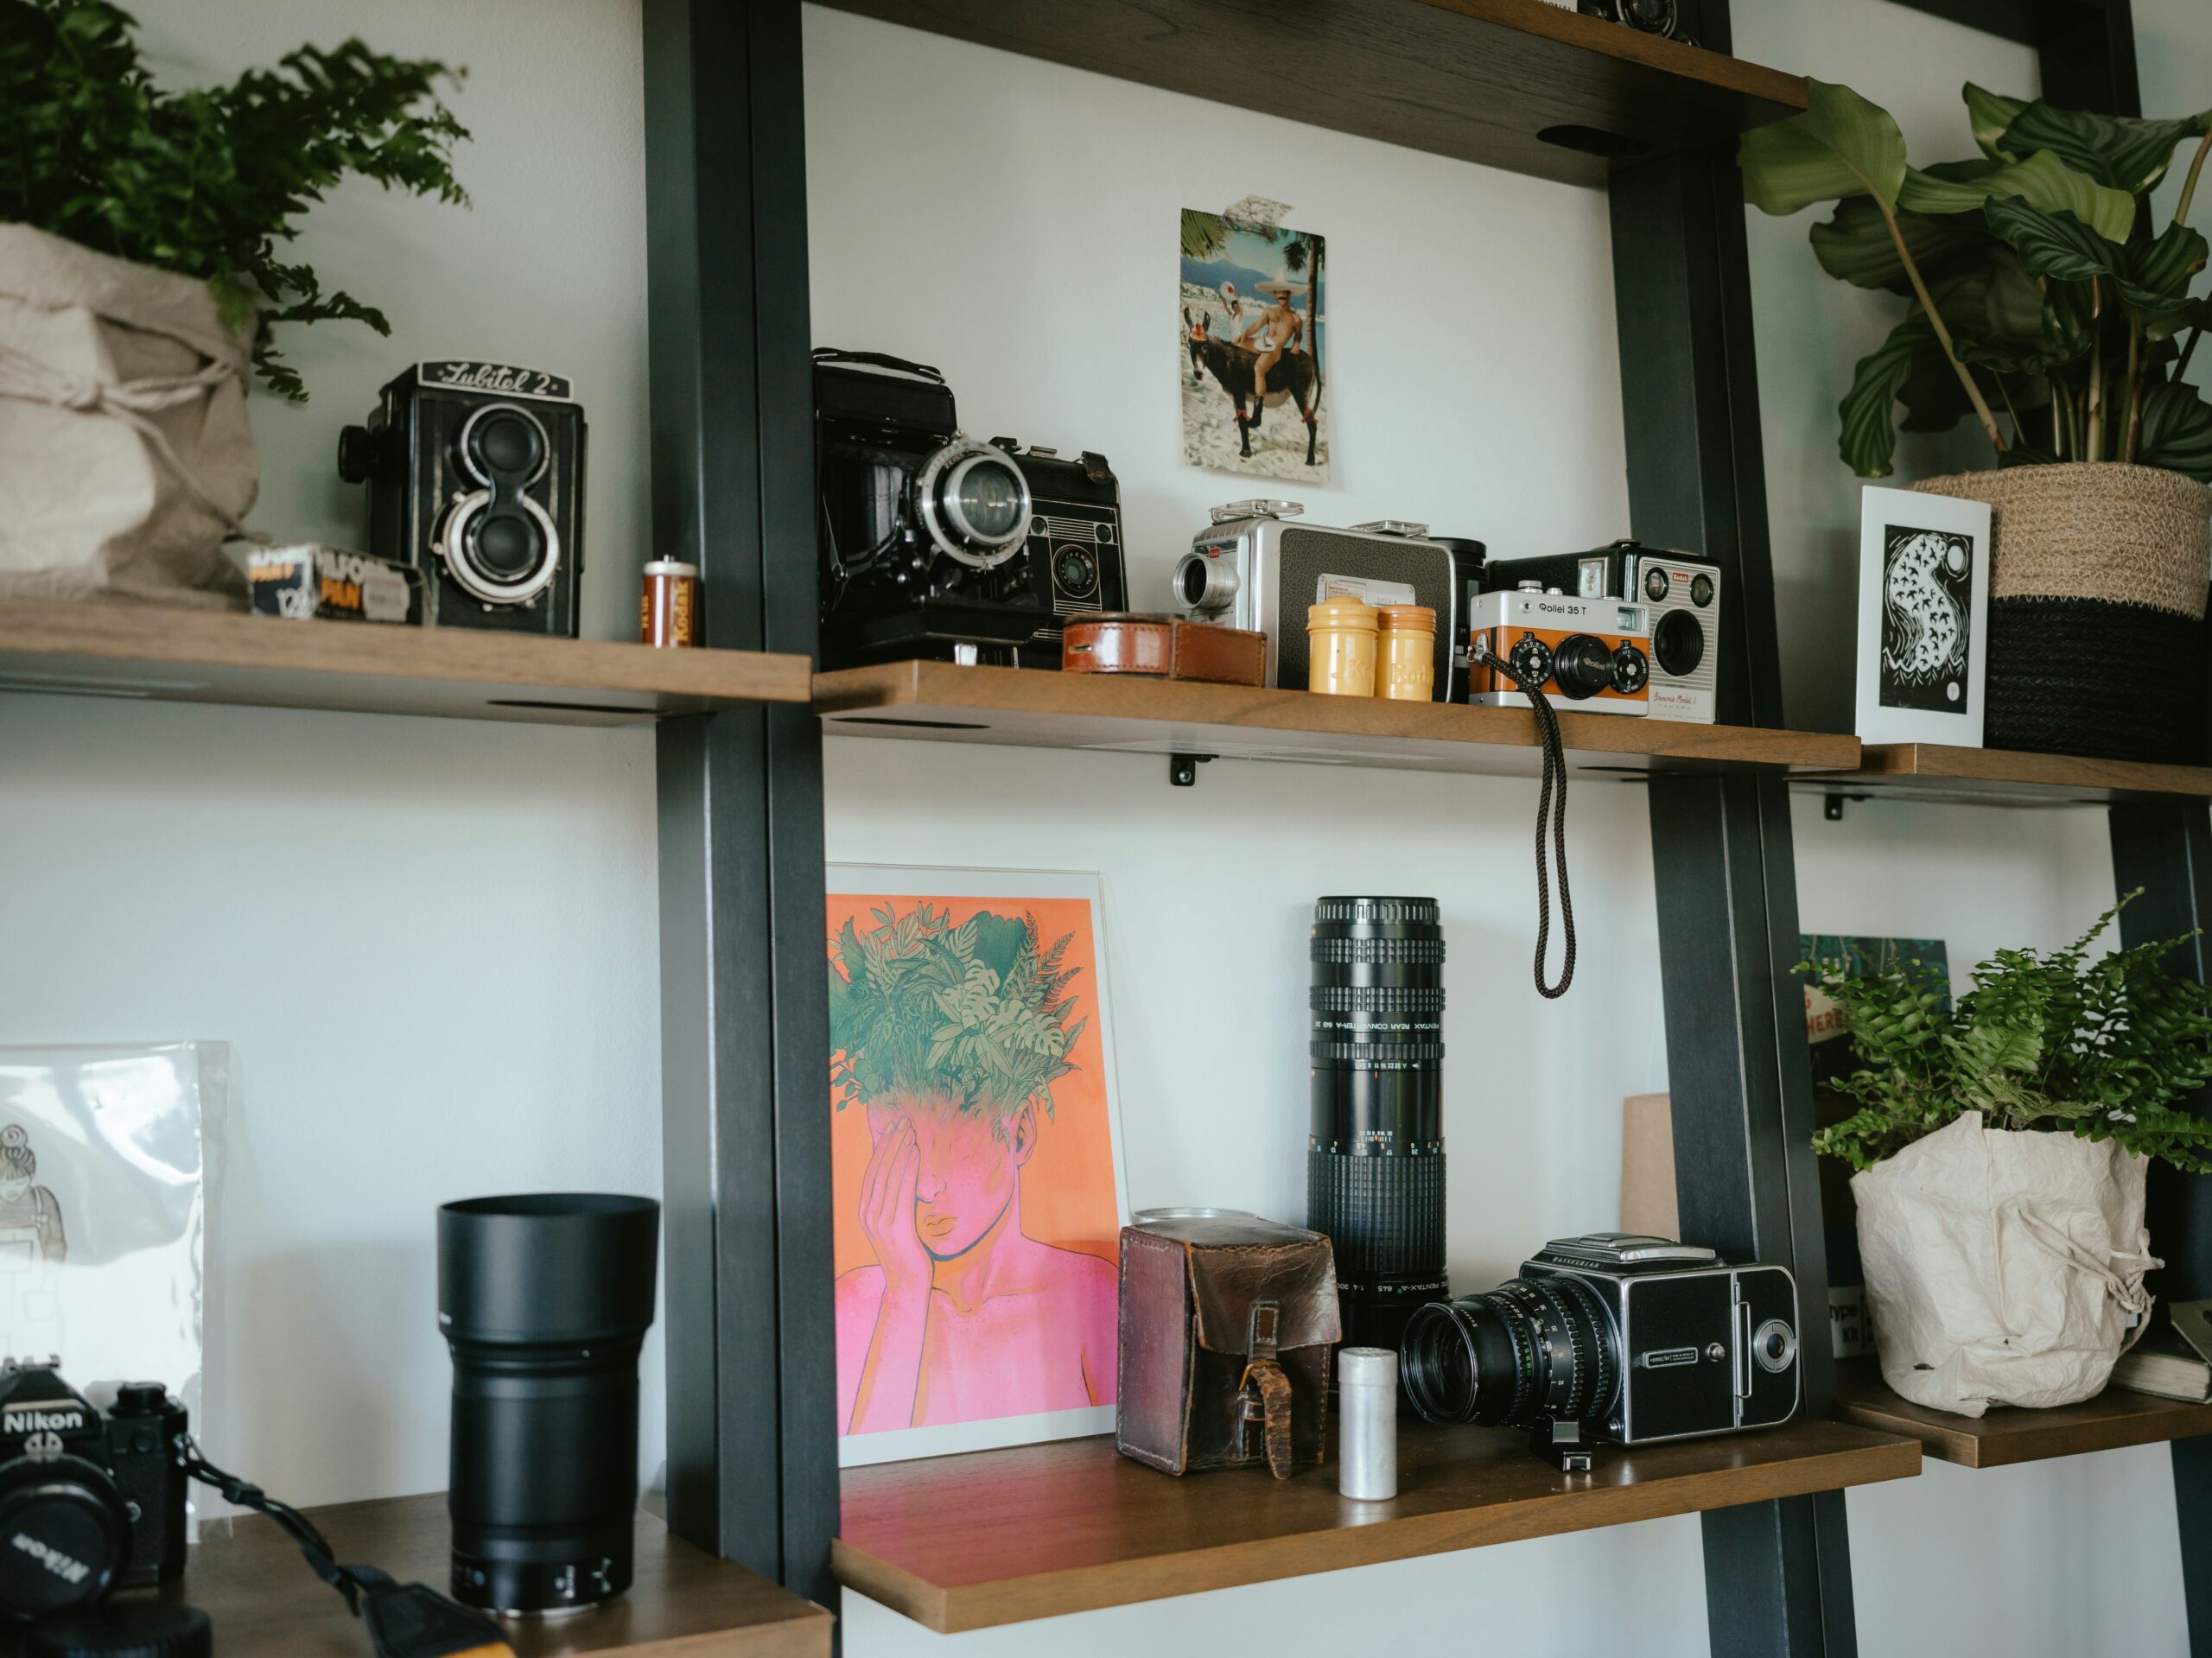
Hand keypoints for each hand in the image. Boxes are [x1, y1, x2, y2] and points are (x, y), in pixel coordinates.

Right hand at [860, 1122, 930, 1302]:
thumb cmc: (906, 1254)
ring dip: (900, 1151)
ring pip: (889, 1177)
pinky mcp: (895, 1227)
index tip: (891, 1129)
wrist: (907, 1284)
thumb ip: (895, 1203)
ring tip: (910, 1132)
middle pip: (879, 1171)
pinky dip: (908, 1169)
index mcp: (865, 1213)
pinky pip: (901, 1191)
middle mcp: (868, 1215)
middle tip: (902, 1122)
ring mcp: (880, 1222)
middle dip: (890, 1144)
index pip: (872, 1173)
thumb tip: (905, 1177)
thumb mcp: (896, 1225)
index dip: (881, 1149)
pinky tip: (915, 1154)